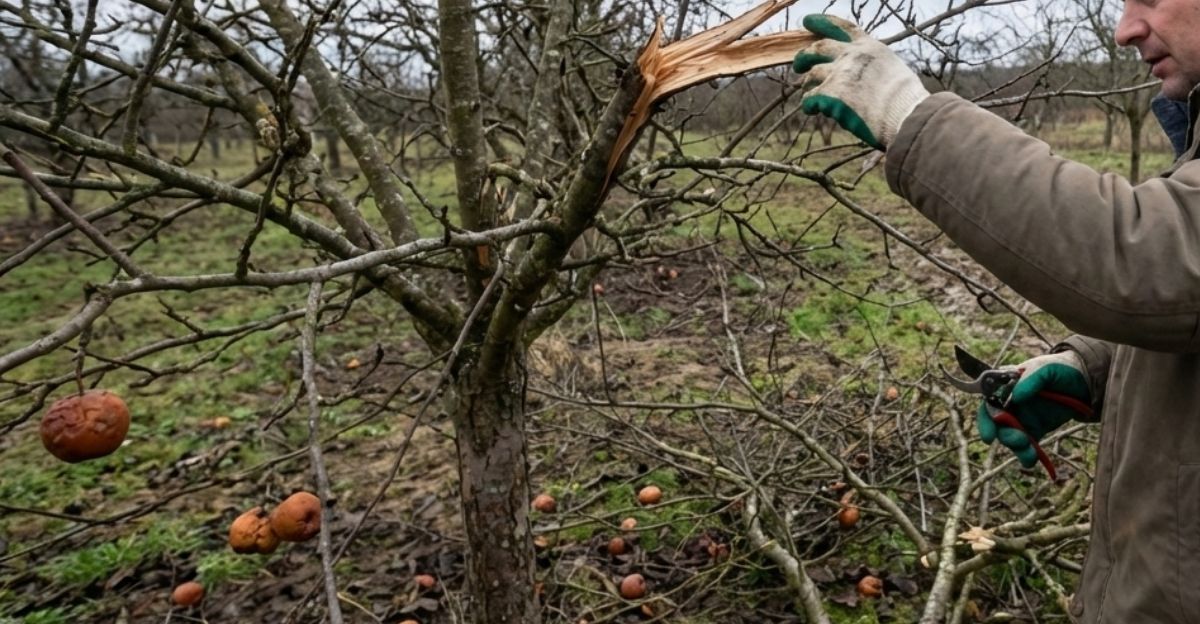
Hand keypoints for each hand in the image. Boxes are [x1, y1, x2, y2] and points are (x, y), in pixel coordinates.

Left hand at [792, 14, 928, 150]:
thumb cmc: (904, 100)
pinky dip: (809, 105)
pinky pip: (810, 99)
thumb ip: (872, 66)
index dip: (823, 23)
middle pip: (818, 48)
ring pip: (811, 74)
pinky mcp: (830, 94)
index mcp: (869, 47)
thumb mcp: (892, 69)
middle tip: (797, 64)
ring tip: (808, 91)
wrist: (904, 115)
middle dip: (805, 56)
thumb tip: (862, 76)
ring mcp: (839, 73)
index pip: (842, 28)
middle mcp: (851, 55)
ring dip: (807, 83)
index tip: (807, 21)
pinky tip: (812, 110)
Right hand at [976, 351, 1091, 467]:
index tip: (989, 435)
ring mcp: (1023, 417)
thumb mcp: (1046, 368)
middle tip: (1018, 440)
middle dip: (1003, 435)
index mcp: (1007, 386)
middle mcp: (1011, 403)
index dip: (985, 419)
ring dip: (1015, 447)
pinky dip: (1027, 455)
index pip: (989, 402)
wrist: (1086, 380)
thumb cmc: (1062, 368)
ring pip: (1010, 436)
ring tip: (1029, 452)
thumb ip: (1031, 379)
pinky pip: (1027, 445)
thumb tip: (1015, 396)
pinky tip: (1032, 460)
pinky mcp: (1036, 429)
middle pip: (997, 423)